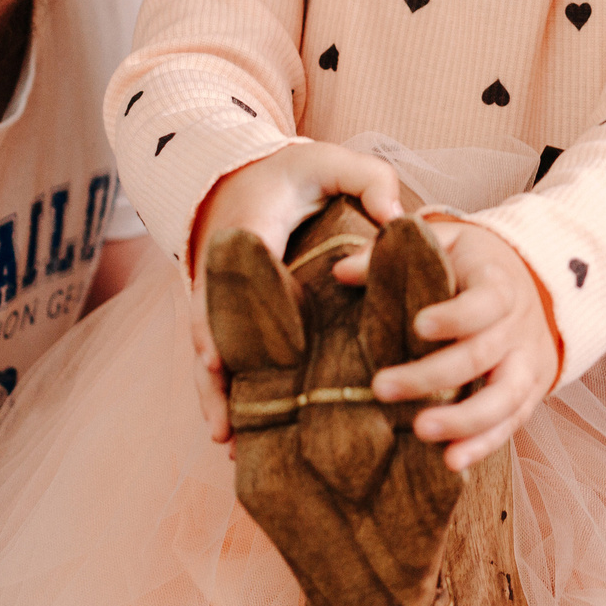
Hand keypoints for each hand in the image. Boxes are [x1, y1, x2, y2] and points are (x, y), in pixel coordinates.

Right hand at [188, 141, 406, 442]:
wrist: (243, 176)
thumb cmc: (294, 175)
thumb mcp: (331, 162)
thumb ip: (367, 179)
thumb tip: (396, 220)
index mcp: (247, 233)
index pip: (237, 278)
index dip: (231, 319)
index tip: (225, 359)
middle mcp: (223, 271)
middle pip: (209, 328)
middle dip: (214, 378)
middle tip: (225, 426)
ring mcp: (219, 297)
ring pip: (209, 351)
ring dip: (214, 396)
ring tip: (226, 442)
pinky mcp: (226, 313)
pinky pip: (220, 354)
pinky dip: (222, 391)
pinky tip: (235, 432)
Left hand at [362, 221, 557, 470]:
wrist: (535, 283)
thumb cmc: (474, 264)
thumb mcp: (444, 242)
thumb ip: (395, 250)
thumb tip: (340, 272)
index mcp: (499, 284)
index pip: (485, 301)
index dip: (455, 316)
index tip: (417, 325)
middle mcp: (518, 327)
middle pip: (483, 354)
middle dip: (434, 374)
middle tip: (382, 387)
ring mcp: (527, 363)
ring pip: (505, 396)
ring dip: (464, 419)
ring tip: (421, 431)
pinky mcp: (528, 394)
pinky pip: (510, 423)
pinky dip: (484, 445)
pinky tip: (452, 462)